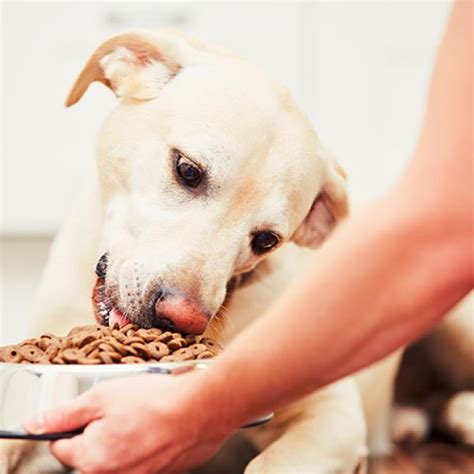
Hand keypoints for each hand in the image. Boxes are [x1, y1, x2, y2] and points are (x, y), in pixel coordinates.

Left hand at [24, 372, 233, 472]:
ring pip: (119, 454)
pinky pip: (143, 458)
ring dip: (125, 435)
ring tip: (144, 412)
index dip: (73, 421)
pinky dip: (146, 442)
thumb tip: (34, 424)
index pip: (61, 445)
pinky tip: (158, 423)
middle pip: (92, 452)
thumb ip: (64, 414)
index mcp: (93, 459)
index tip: (88, 408)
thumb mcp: (102, 396)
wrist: (203, 409)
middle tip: (122, 406)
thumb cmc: (157, 401)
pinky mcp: (161, 472)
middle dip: (101, 429)